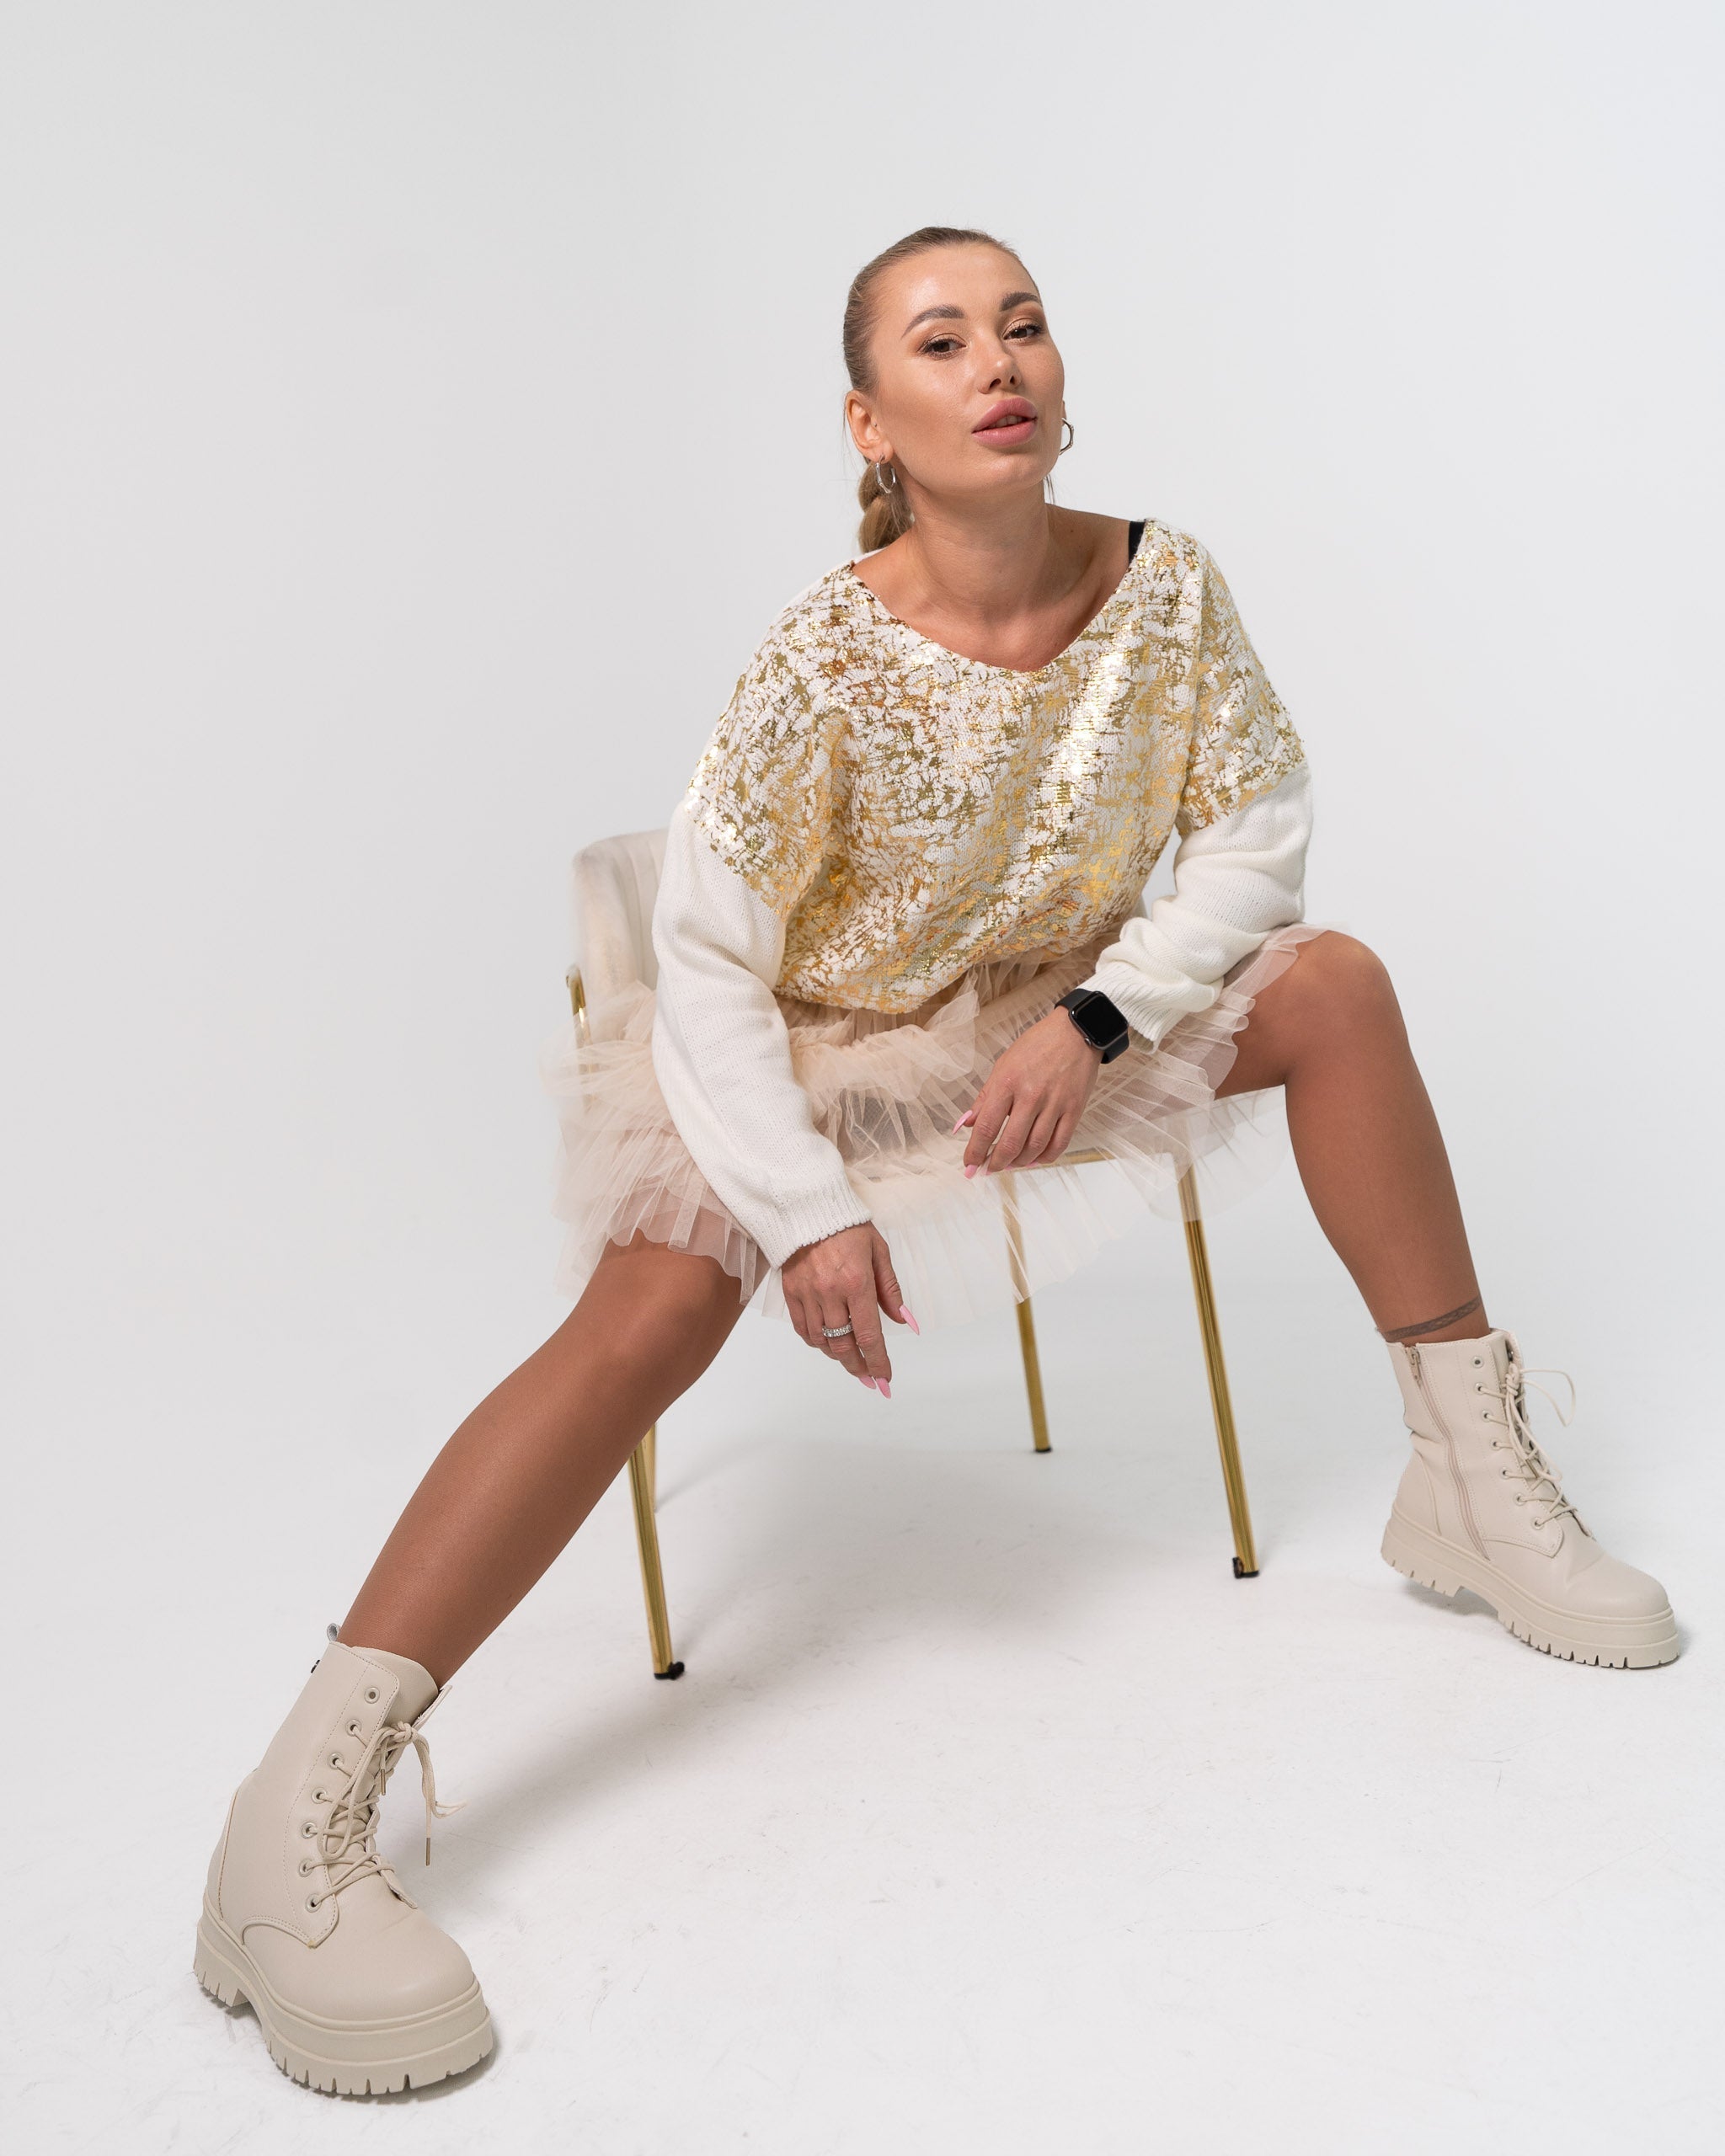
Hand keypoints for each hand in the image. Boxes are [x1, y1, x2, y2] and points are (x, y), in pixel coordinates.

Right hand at [782, 1222, 916, 1395]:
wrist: (807, 1208)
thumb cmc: (848, 1227)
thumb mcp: (879, 1252)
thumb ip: (890, 1290)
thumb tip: (905, 1322)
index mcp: (857, 1282)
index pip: (868, 1334)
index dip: (878, 1361)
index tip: (885, 1379)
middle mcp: (830, 1292)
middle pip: (843, 1345)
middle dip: (858, 1367)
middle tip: (869, 1377)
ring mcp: (807, 1294)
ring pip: (821, 1341)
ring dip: (837, 1356)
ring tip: (850, 1359)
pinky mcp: (790, 1292)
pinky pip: (802, 1329)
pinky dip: (816, 1342)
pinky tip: (827, 1343)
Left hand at [955, 1008, 1100, 1175]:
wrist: (1075, 1032)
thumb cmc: (1036, 1046)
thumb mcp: (1003, 1065)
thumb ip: (984, 1098)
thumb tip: (965, 1124)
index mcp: (1008, 1082)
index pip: (987, 1126)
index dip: (975, 1151)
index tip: (969, 1164)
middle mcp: (1031, 1095)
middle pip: (1011, 1143)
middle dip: (996, 1163)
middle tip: (989, 1169)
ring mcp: (1055, 1104)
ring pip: (1035, 1147)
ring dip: (1019, 1163)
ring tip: (1009, 1165)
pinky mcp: (1074, 1110)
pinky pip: (1059, 1144)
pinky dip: (1045, 1158)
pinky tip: (1035, 1160)